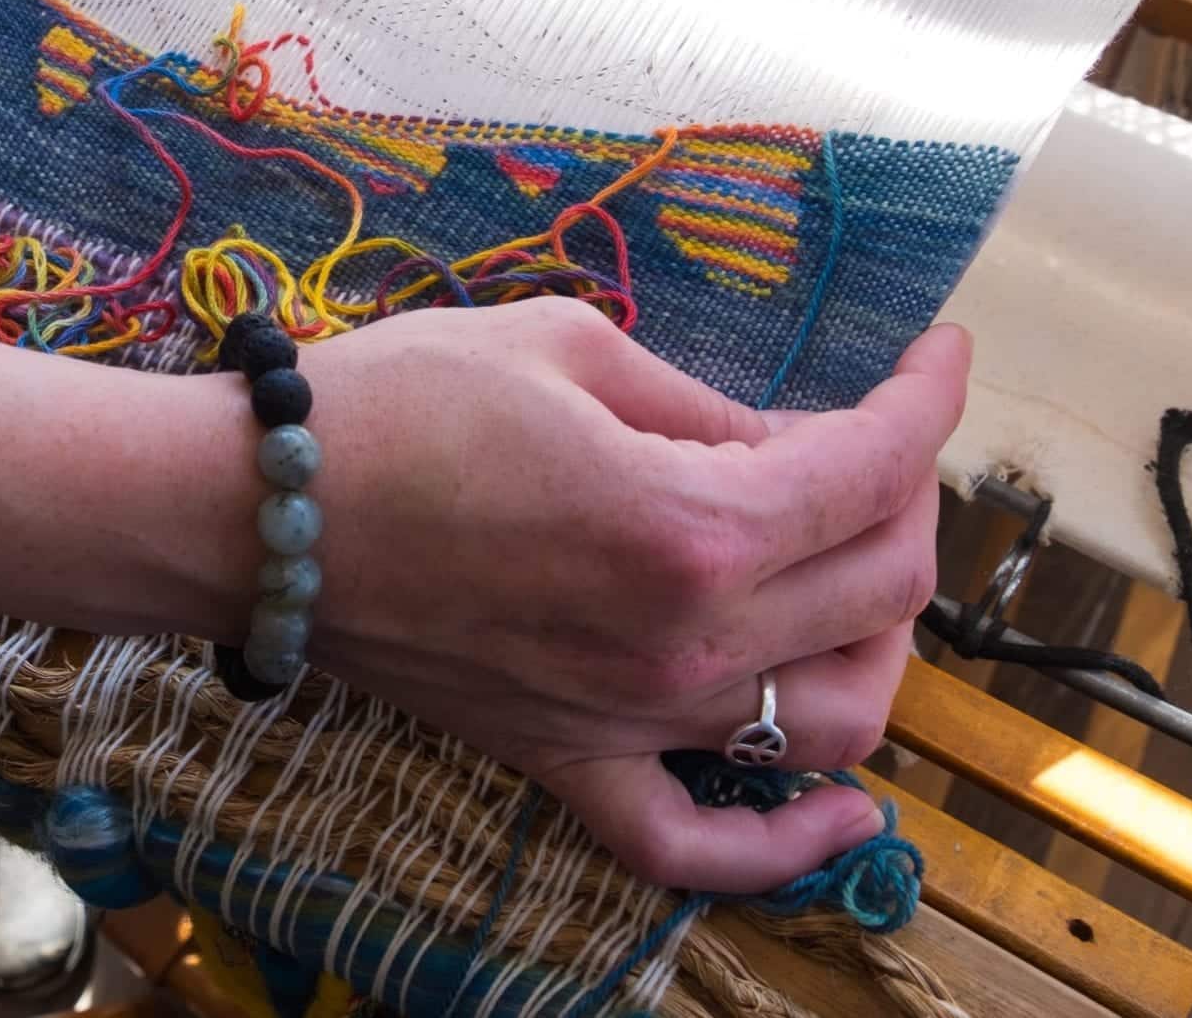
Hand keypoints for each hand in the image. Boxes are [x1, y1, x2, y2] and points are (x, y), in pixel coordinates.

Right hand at [303, 302, 967, 892]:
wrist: (255, 513)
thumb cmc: (394, 405)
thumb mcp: (565, 347)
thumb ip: (700, 403)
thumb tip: (778, 442)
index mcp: (690, 523)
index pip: (871, 470)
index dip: (925, 401)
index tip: (936, 356)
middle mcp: (683, 642)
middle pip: (880, 588)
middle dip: (910, 496)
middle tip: (875, 435)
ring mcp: (630, 718)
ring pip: (835, 720)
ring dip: (884, 641)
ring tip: (862, 571)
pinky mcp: (569, 760)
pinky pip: (696, 842)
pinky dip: (790, 845)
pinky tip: (846, 811)